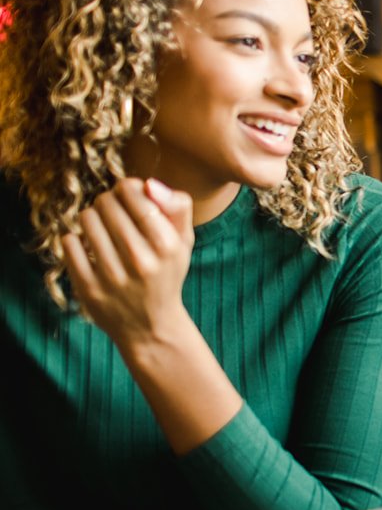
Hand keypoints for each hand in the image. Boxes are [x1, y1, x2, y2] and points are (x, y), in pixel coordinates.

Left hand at [61, 178, 194, 348]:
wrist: (150, 325)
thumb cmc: (166, 274)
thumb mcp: (184, 241)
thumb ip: (177, 207)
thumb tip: (148, 184)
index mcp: (167, 246)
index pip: (134, 194)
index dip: (126, 187)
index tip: (127, 195)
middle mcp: (141, 261)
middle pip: (107, 203)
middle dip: (107, 202)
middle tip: (113, 213)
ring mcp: (112, 276)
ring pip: (86, 220)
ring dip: (91, 218)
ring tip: (101, 229)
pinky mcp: (88, 288)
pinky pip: (69, 243)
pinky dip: (75, 240)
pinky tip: (88, 247)